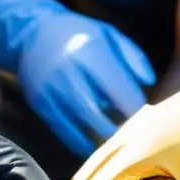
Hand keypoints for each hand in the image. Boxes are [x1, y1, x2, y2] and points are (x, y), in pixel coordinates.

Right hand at [0, 0, 155, 157]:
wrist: (29, 34)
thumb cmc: (78, 34)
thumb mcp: (108, 35)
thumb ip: (133, 57)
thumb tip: (149, 83)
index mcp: (92, 54)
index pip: (122, 92)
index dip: (137, 108)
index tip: (145, 113)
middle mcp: (71, 74)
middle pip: (102, 115)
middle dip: (121, 129)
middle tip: (133, 133)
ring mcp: (53, 92)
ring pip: (83, 127)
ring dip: (103, 138)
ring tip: (116, 140)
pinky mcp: (41, 105)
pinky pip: (64, 132)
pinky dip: (81, 142)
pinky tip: (92, 145)